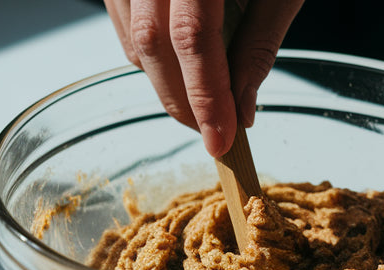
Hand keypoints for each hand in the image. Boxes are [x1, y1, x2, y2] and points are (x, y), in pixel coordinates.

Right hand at [102, 0, 302, 155]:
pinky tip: (176, 65)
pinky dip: (146, 51)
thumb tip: (242, 108)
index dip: (205, 95)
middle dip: (181, 99)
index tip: (223, 140)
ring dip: (162, 80)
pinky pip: (123, 16)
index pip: (191, 36)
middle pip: (151, 42)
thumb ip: (260, 42)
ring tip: (198, 103)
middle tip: (211, 132)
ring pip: (131, 35)